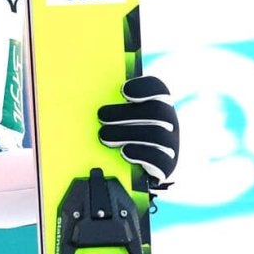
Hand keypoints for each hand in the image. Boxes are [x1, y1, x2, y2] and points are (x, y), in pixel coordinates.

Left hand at [97, 75, 178, 191]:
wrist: (125, 166)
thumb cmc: (115, 130)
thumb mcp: (112, 112)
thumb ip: (107, 99)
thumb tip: (83, 87)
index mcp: (157, 102)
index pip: (158, 88)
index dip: (143, 87)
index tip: (123, 91)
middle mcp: (168, 121)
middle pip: (157, 111)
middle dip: (126, 113)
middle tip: (101, 116)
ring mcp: (169, 143)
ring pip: (158, 134)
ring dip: (127, 133)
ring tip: (105, 136)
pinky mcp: (166, 165)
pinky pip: (160, 161)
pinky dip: (141, 155)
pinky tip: (125, 152)